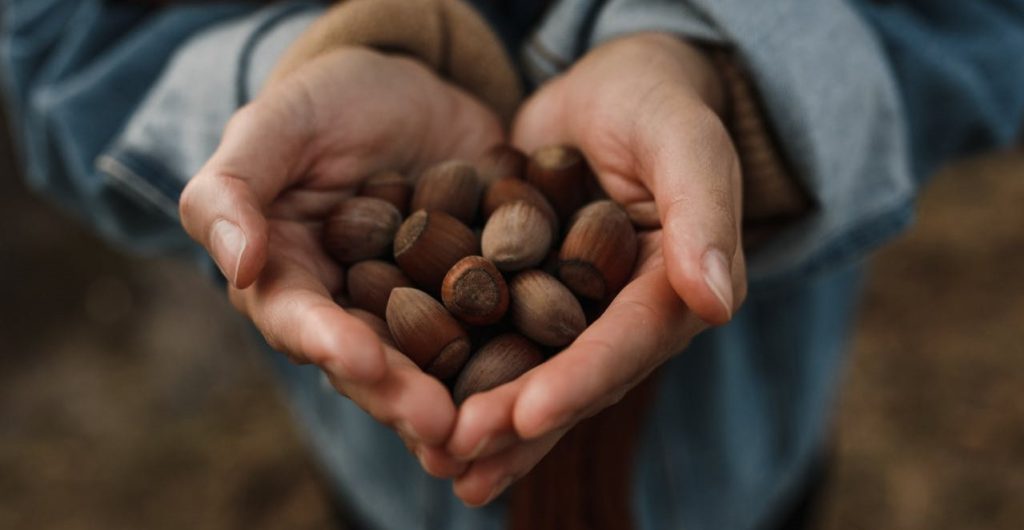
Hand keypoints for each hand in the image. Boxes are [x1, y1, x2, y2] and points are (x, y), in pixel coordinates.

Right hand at [179, 48, 503, 476]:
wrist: (417, 91)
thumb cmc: (328, 103)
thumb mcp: (274, 126)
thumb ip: (232, 190)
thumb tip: (239, 267)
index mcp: (291, 281)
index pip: (300, 321)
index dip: (328, 344)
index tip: (364, 361)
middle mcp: (353, 313)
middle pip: (373, 365)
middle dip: (404, 397)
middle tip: (442, 427)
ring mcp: (421, 312)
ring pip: (436, 366)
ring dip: (460, 402)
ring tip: (490, 428)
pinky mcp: (479, 297)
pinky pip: (499, 330)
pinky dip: (519, 359)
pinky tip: (546, 383)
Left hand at [445, 33, 747, 504]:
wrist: (614, 88)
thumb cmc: (658, 104)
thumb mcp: (686, 143)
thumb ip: (703, 213)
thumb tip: (716, 303)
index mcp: (673, 293)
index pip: (626, 345)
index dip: (579, 382)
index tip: (527, 416)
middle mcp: (622, 317)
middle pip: (571, 378)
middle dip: (516, 422)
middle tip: (458, 455)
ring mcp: (571, 311)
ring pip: (528, 373)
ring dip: (486, 422)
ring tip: (435, 458)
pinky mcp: (526, 293)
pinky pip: (491, 337)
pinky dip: (457, 371)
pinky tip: (415, 403)